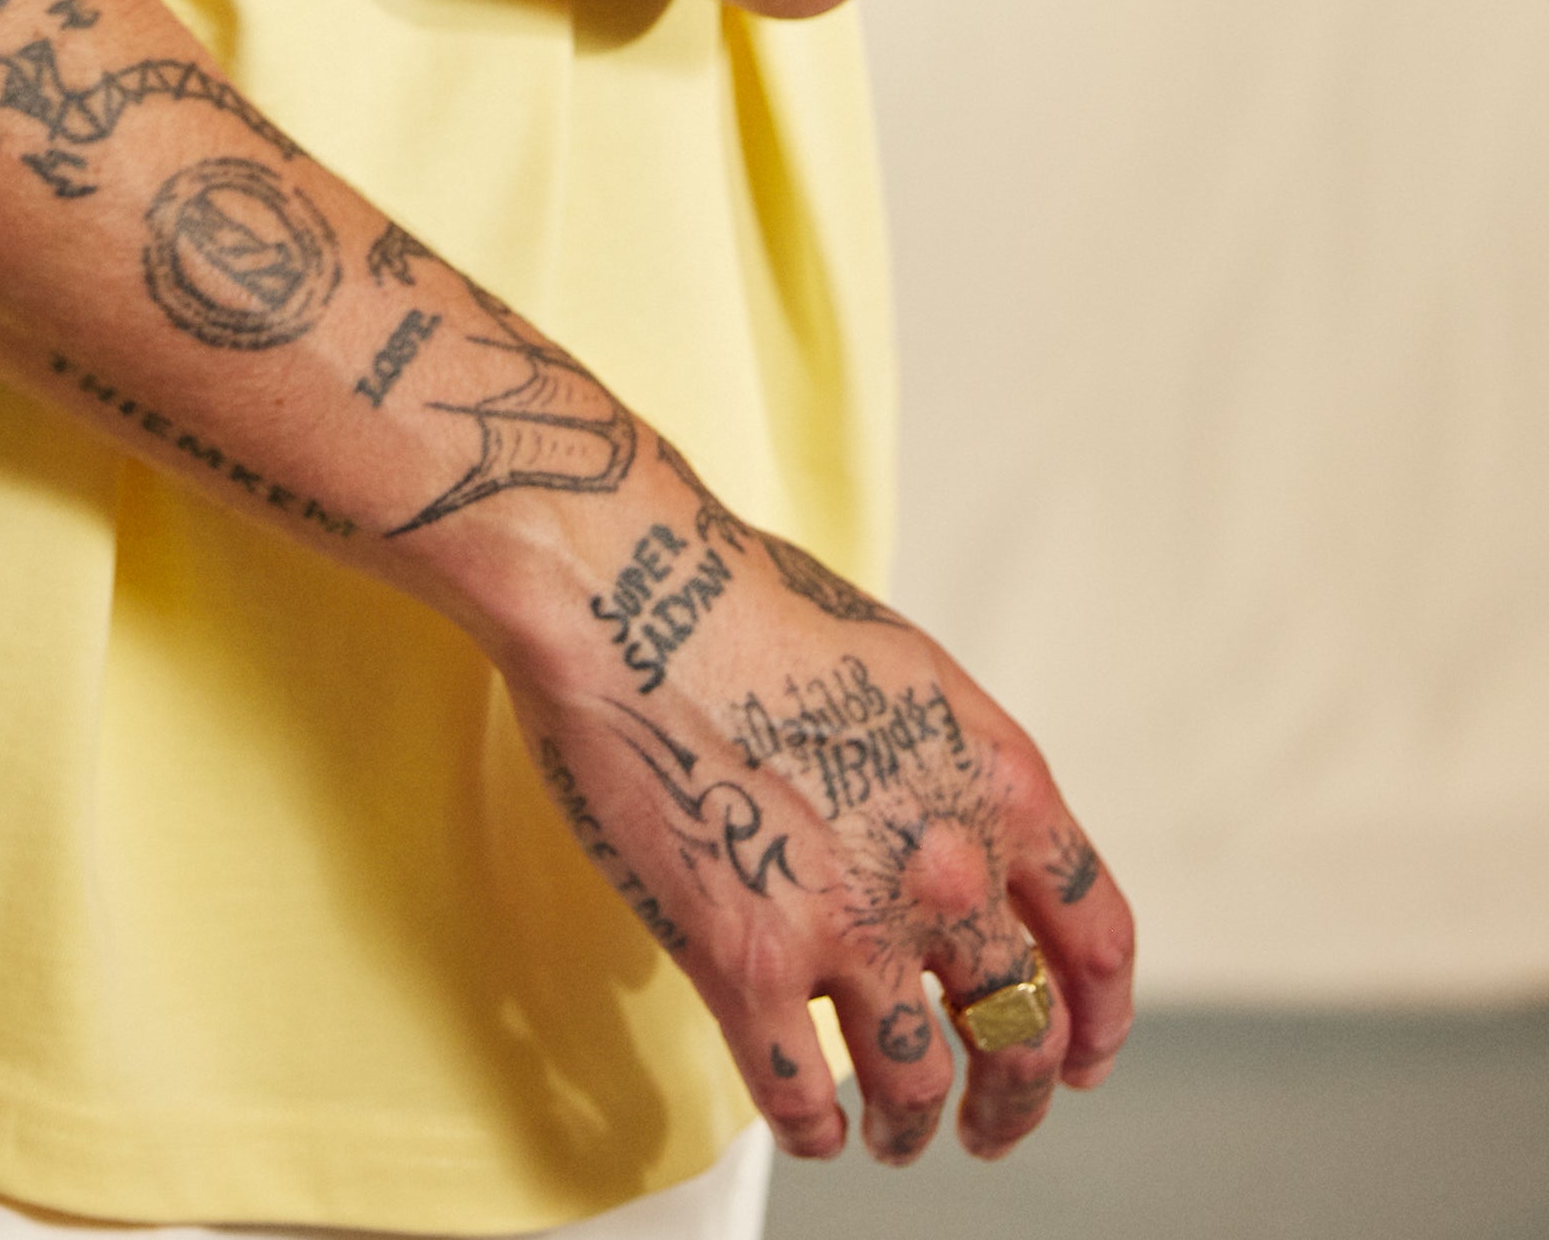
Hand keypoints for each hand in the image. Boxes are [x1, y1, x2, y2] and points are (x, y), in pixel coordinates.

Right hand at [495, 493, 1131, 1169]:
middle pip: (1022, 1033)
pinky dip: (812, 1130)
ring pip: (917, 1086)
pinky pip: (800, 1096)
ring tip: (893, 1137)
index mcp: (996, 785)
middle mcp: (946, 868)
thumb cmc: (746, 603)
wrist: (626, 590)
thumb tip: (962, 851)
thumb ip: (952, 775)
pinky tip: (809, 1126)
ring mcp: (849, 924)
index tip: (1084, 1057)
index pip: (1096, 939)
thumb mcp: (905, 672)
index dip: (1099, 1018)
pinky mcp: (747, 963)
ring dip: (912, 1129)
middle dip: (1014, 1098)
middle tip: (993, 1123)